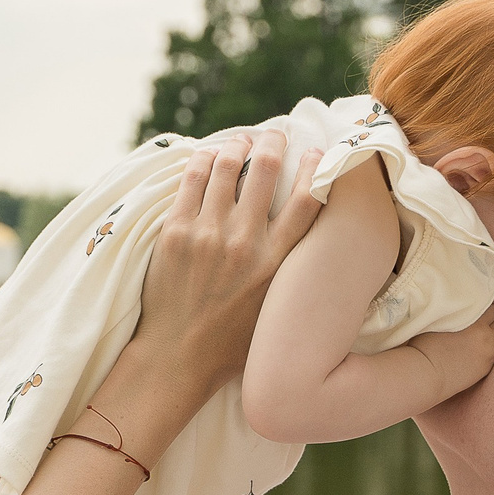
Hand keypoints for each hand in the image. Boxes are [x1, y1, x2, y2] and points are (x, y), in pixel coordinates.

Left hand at [135, 128, 322, 397]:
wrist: (177, 359)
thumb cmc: (231, 343)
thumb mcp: (276, 308)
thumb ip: (289, 269)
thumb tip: (304, 239)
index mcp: (276, 263)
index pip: (307, 199)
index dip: (316, 167)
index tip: (317, 152)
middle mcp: (245, 243)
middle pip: (266, 170)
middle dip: (273, 143)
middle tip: (275, 135)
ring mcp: (207, 235)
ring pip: (226, 166)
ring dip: (237, 146)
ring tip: (241, 142)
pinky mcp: (175, 233)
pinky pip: (191, 180)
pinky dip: (203, 160)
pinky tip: (209, 155)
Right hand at [406, 306, 493, 398]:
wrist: (425, 374)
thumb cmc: (425, 345)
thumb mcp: (441, 320)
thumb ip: (457, 314)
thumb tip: (460, 310)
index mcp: (476, 321)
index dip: (491, 308)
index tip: (486, 309)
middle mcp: (487, 337)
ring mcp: (489, 354)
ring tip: (486, 336)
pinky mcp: (485, 369)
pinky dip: (489, 350)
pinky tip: (478, 352)